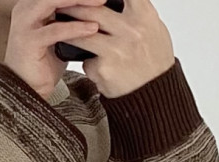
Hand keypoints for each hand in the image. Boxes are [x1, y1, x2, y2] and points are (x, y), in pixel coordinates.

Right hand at [3, 0, 108, 99]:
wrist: (28, 89)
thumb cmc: (43, 63)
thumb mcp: (59, 34)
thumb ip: (70, 18)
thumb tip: (96, 8)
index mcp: (32, 4)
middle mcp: (25, 9)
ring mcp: (24, 24)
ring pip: (53, 2)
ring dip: (79, 1)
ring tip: (101, 3)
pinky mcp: (28, 41)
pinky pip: (55, 30)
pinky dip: (75, 28)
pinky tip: (92, 28)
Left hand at [55, 0, 174, 97]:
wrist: (155, 96)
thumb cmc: (155, 62)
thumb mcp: (154, 29)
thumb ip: (136, 12)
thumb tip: (120, 0)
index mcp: (144, 16)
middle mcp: (130, 30)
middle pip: (92, 10)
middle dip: (74, 7)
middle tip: (64, 6)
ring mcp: (115, 49)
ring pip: (82, 35)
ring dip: (69, 32)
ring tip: (63, 31)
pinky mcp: (103, 69)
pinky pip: (87, 61)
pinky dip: (89, 63)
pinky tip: (99, 69)